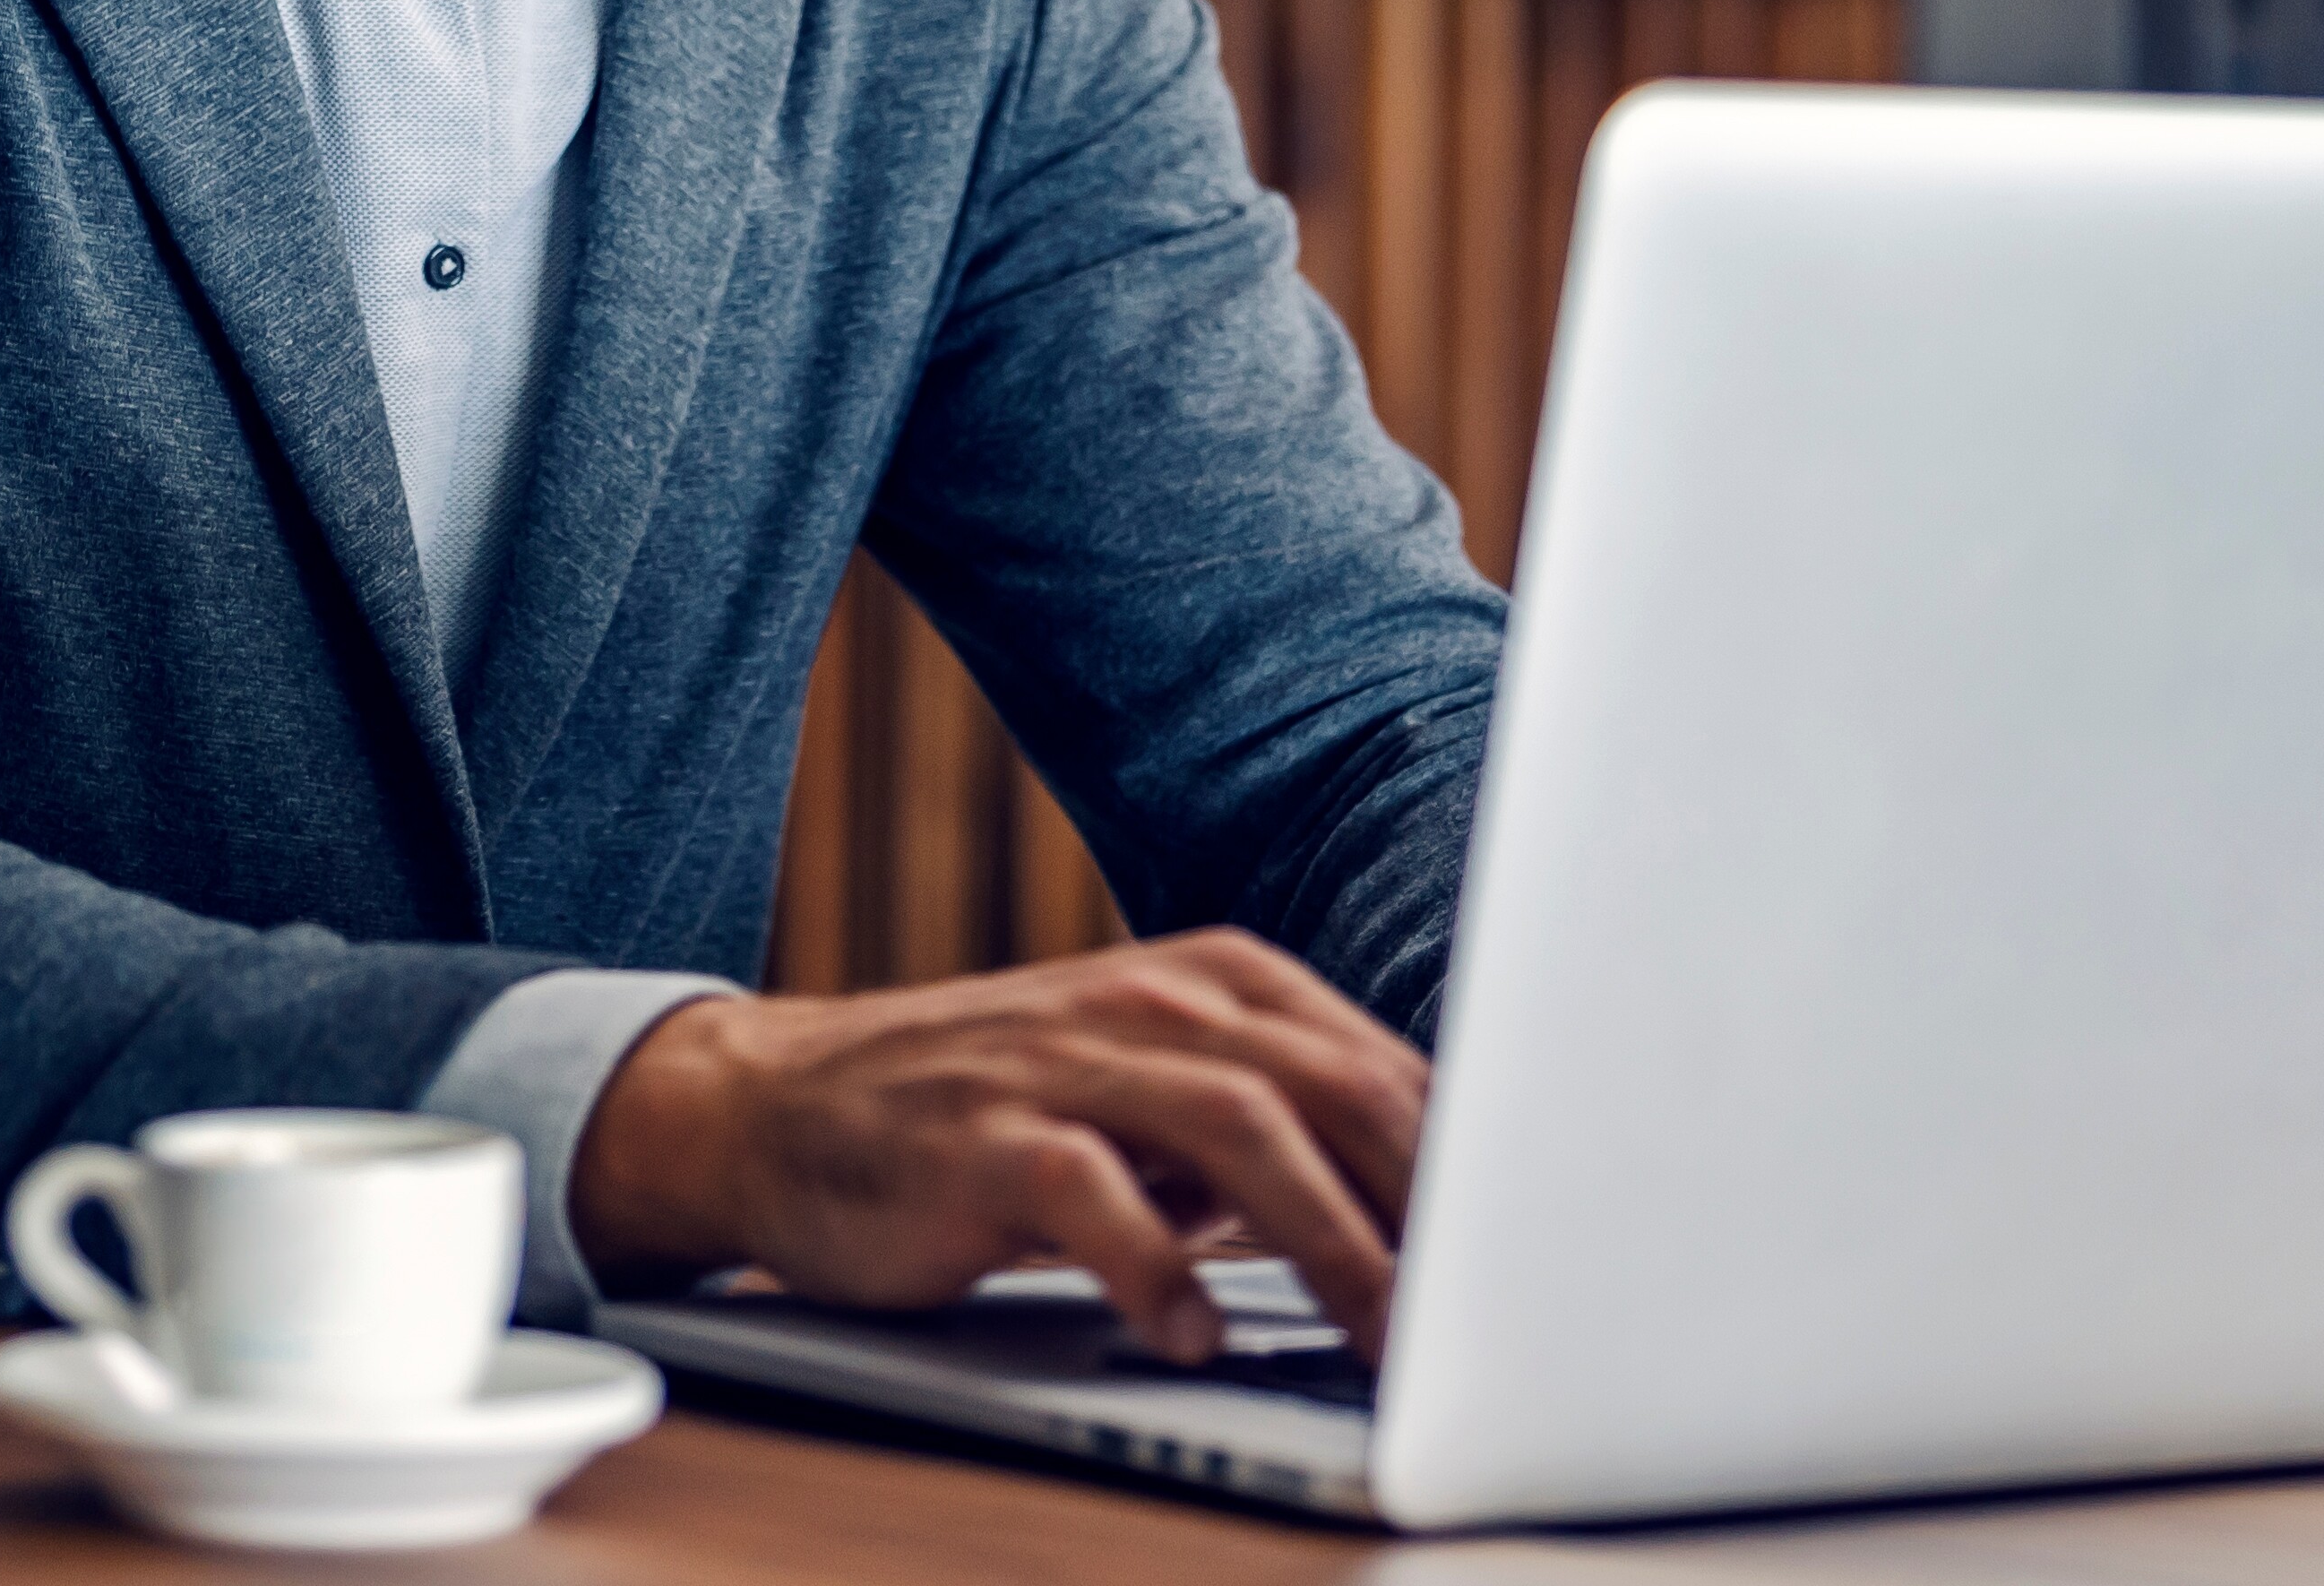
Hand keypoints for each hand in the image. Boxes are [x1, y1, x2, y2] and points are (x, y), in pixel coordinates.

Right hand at [566, 930, 1428, 1366]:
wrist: (782, 1106)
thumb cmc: (995, 1116)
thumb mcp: (1149, 1097)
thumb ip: (1275, 1133)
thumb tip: (1436, 1219)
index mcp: (1213, 984)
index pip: (1379, 1065)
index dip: (1472, 1166)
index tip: (1541, 1259)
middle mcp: (1150, 1002)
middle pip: (1333, 1087)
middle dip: (1431, 1205)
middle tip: (1496, 1319)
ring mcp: (1062, 1062)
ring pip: (1238, 1129)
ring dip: (1329, 1240)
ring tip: (1387, 1340)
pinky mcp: (978, 1137)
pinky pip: (1089, 1193)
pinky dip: (1156, 1268)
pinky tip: (1195, 1335)